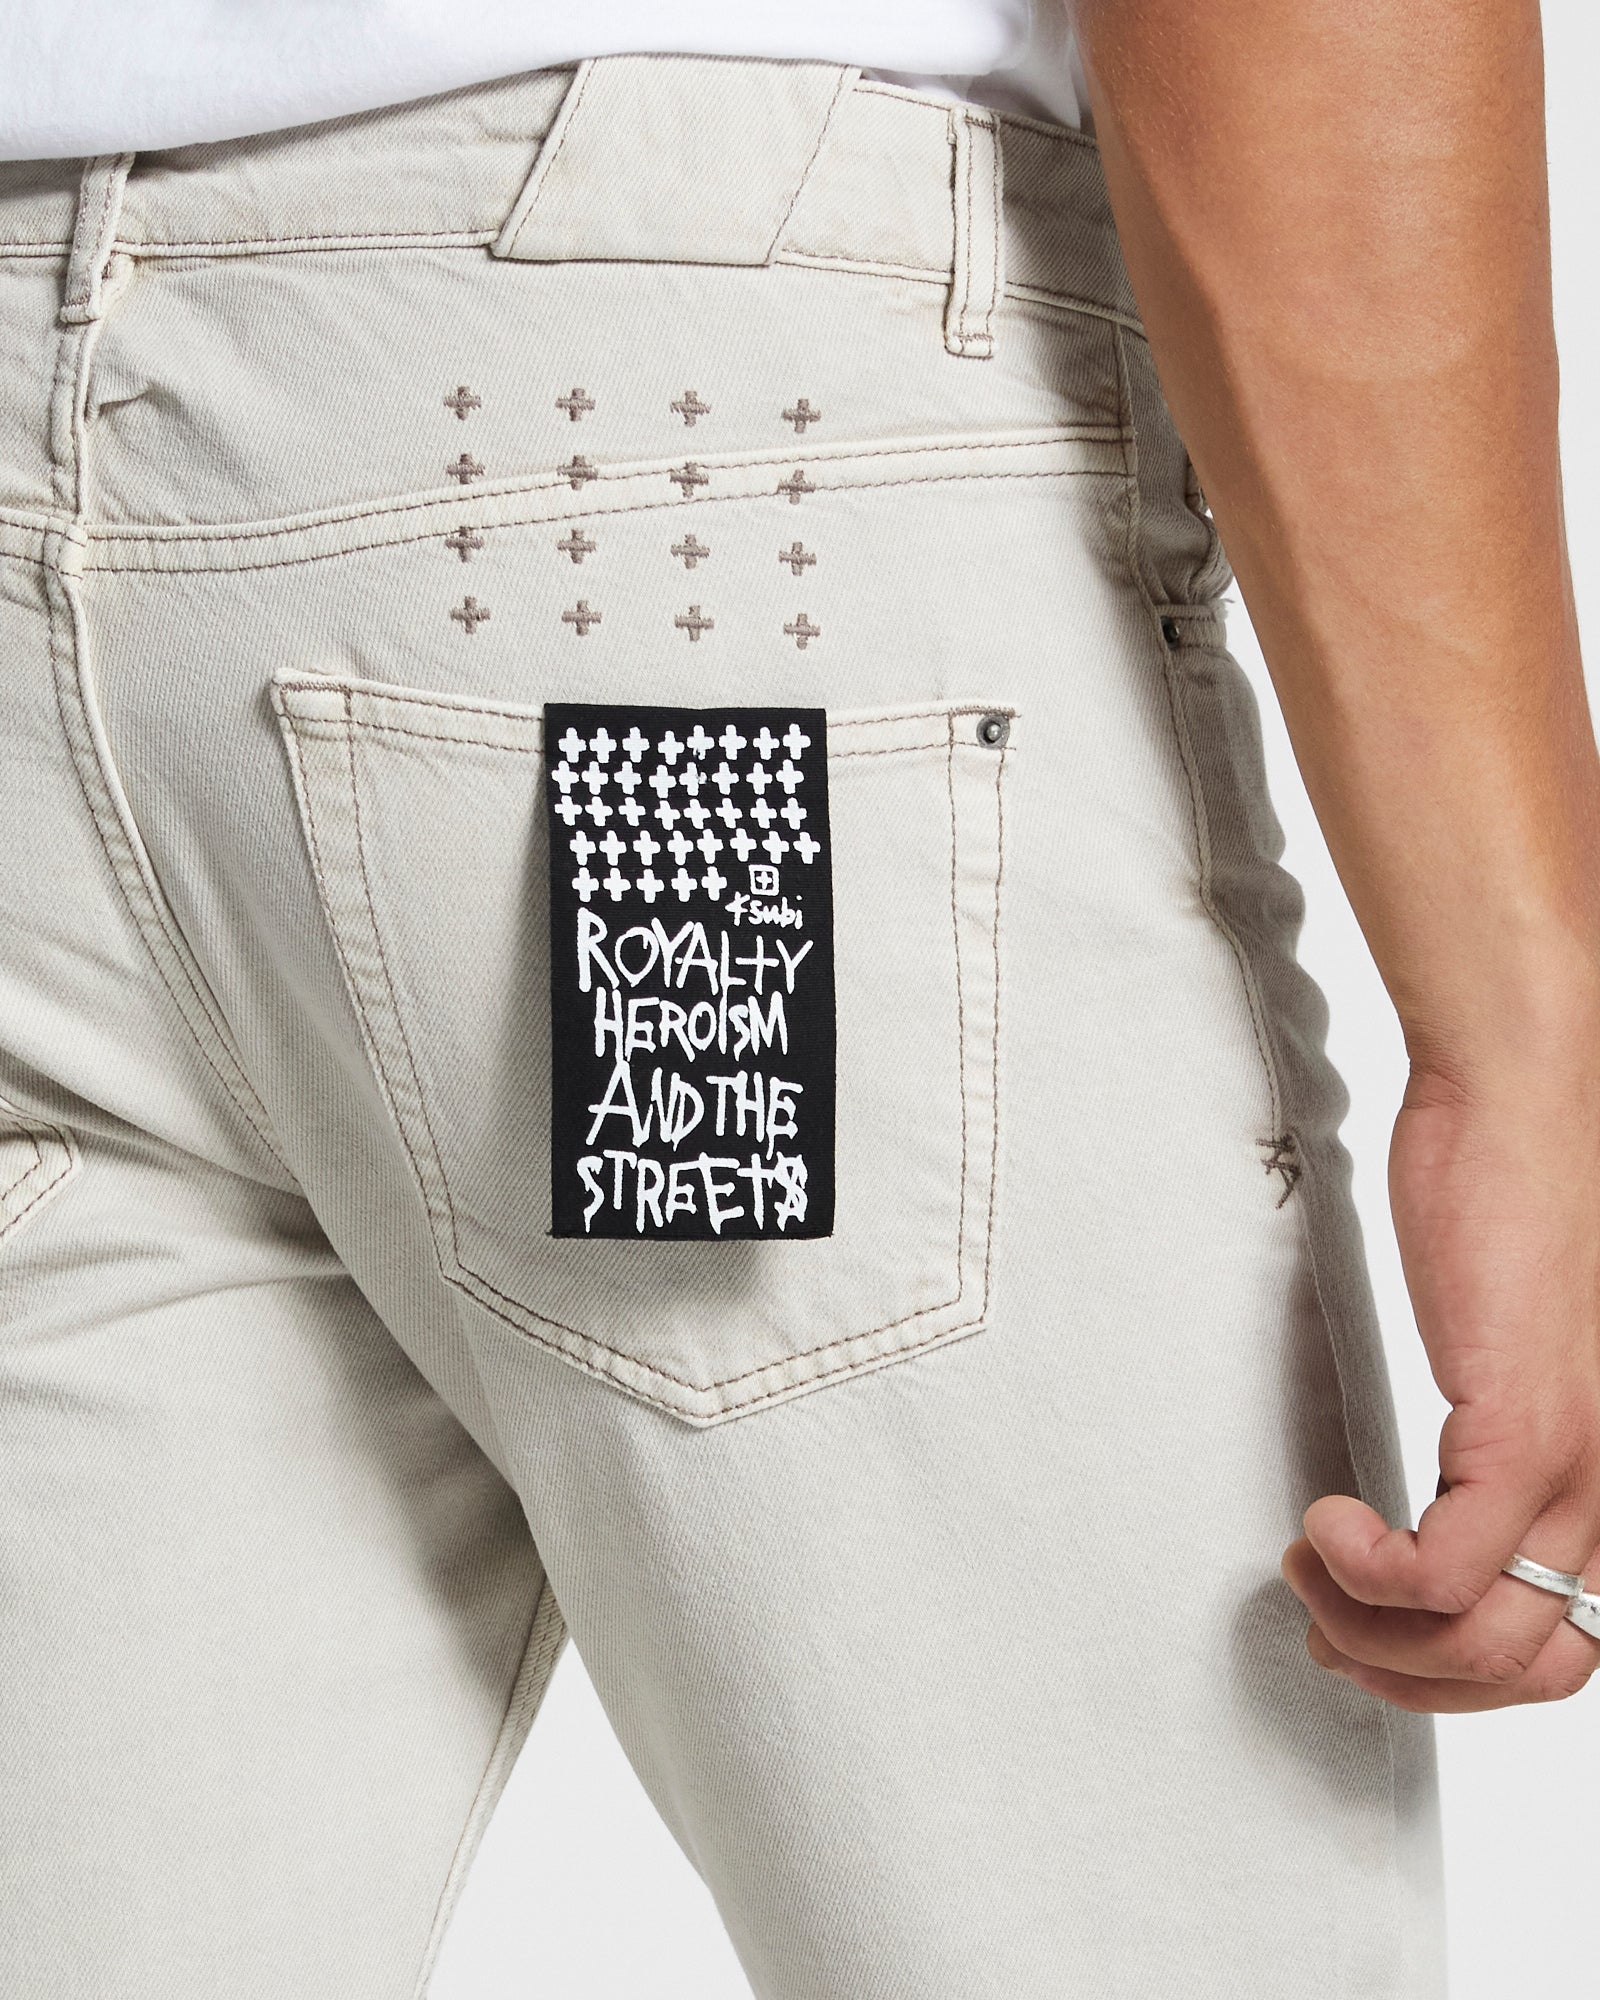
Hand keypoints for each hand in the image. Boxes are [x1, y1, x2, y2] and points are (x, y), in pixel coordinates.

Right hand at [1283, 1054, 1599, 1710]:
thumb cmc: (1514, 1203)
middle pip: (1531, 1674)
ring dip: (1371, 1633)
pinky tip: (1321, 1519)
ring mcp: (1578, 1462)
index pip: (1568, 1653)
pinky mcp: (1523, 1422)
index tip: (1372, 1630)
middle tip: (1329, 1618)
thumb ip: (1498, 1440)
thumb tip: (1436, 1507)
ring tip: (1313, 1562)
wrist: (1528, 1099)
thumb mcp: (1517, 1351)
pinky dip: (1363, 1573)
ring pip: (1486, 1642)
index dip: (1457, 1678)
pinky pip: (1443, 1569)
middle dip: (1409, 1679)